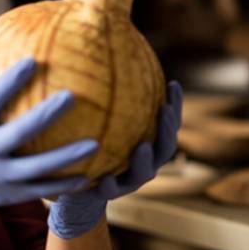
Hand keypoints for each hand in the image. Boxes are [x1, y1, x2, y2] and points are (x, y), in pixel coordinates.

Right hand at [0, 38, 97, 249]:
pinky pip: (39, 189)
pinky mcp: (7, 196)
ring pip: (36, 168)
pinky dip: (63, 185)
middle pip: (18, 133)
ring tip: (95, 143)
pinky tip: (88, 175)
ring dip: (66, 157)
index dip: (10, 81)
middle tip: (73, 96)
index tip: (33, 60)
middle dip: (45, 115)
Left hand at [47, 81, 182, 238]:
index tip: (173, 84)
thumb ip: (101, 97)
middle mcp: (143, 162)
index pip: (166, 122)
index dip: (175, 105)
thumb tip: (98, 55)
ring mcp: (128, 181)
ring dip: (145, 160)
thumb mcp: (94, 119)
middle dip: (168, 129)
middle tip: (165, 110)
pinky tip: (103, 179)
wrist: (74, 187)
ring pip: (144, 172)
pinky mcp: (108, 195)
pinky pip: (111, 191)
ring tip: (142, 147)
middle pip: (165, 146)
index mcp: (146, 142)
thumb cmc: (86, 145)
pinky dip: (110, 185)